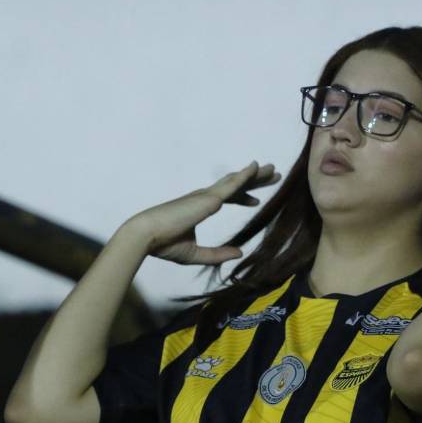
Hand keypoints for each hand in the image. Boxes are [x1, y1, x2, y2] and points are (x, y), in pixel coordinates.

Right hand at [121, 162, 280, 264]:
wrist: (148, 236)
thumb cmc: (165, 244)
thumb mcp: (196, 254)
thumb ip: (218, 255)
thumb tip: (240, 253)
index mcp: (199, 208)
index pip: (226, 199)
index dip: (242, 198)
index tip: (255, 201)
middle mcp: (204, 198)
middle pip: (235, 185)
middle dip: (254, 180)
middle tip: (272, 175)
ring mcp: (207, 196)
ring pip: (237, 181)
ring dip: (256, 174)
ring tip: (273, 169)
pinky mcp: (208, 198)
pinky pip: (232, 184)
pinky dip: (245, 175)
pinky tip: (257, 168)